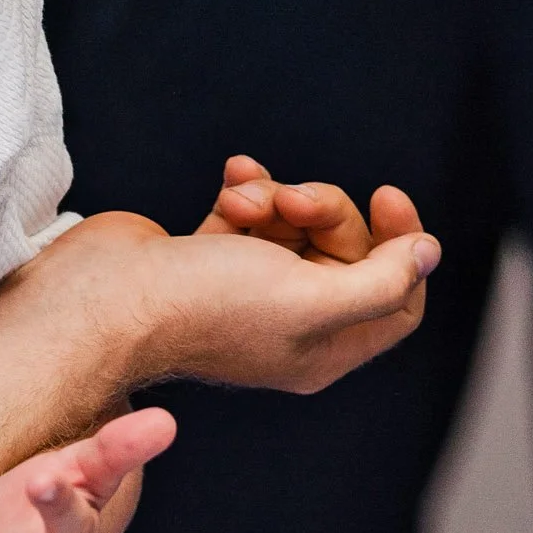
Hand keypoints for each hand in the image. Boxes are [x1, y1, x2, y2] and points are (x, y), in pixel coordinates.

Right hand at [38, 168, 437, 395]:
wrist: (105, 296)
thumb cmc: (202, 305)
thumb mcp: (312, 299)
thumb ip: (382, 280)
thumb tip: (427, 253)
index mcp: (320, 351)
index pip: (398, 299)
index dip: (403, 246)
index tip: (386, 197)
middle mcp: (288, 325)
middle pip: (347, 252)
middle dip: (325, 210)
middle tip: (293, 201)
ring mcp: (245, 292)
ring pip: (297, 226)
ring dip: (276, 196)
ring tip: (243, 199)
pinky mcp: (208, 260)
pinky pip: (251, 214)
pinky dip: (246, 191)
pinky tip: (231, 180)